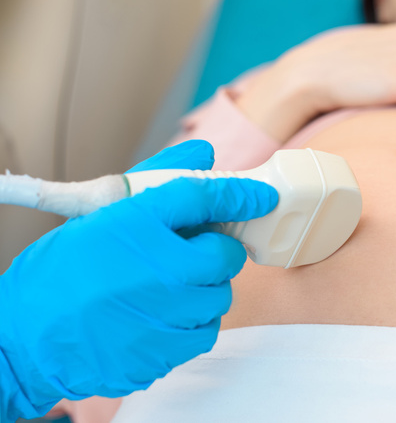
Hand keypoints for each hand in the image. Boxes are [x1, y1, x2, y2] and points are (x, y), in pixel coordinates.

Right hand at [0, 140, 278, 420]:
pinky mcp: (166, 351)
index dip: (241, 193)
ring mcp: (165, 313)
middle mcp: (157, 268)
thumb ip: (157, 181)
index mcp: (136, 224)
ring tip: (166, 289)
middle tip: (192, 253)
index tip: (262, 195)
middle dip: (216, 251)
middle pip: (225, 254)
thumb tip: (202, 153)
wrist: (24, 340)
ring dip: (204, 289)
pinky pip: (205, 331)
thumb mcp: (98, 216)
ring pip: (219, 294)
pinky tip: (163, 316)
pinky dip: (192, 322)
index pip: (203, 196)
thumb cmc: (60, 275)